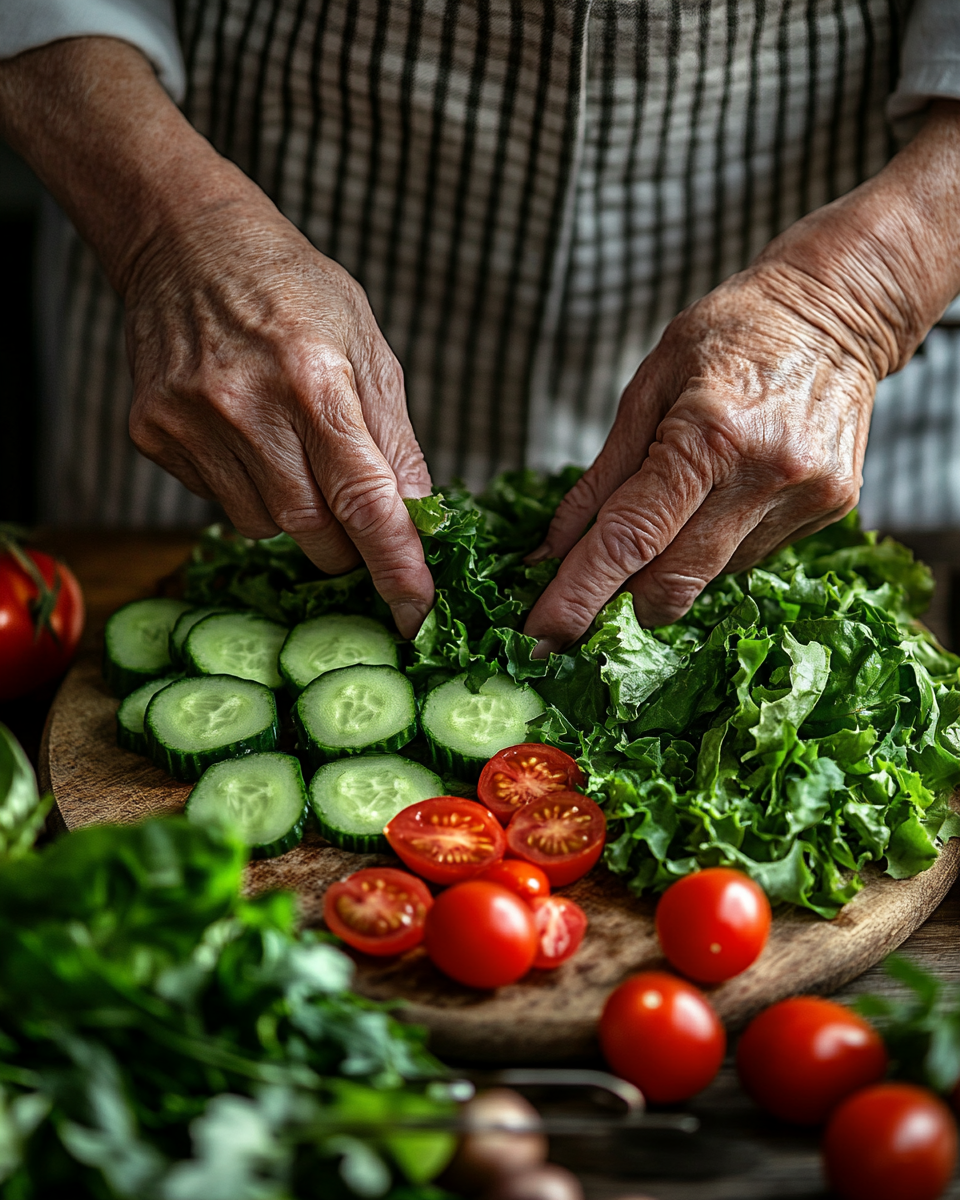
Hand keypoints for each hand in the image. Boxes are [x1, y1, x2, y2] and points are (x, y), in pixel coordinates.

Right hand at [0, 37, 433, 636]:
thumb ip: (394, 438)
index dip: (396, 564)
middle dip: (347, 543)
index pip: (364, 499)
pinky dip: (251, 492)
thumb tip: (419, 518)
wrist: (184, 241)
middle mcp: (246, 406)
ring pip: (264, 528)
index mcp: (315, 378)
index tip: (419, 611)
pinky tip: (249, 438)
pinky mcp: (152, 434)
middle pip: (312, 531)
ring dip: (297, 516)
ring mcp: (190, 423)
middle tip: (357, 515)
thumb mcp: (368, 346)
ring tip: (293, 449)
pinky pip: (219, 505)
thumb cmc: (292, 290)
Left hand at [525, 100, 959, 652]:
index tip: (539, 637)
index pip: (631, 538)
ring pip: (708, 578)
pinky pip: (746, 560)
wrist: (837, 310)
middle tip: (586, 590)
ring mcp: (805, 498)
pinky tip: (719, 500)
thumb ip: (602, 477)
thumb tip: (553, 550)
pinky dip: (711, 549)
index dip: (578, 596)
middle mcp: (765, 474)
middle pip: (672, 581)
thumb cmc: (730, 336)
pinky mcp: (831, 513)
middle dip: (619, 600)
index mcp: (709, 433)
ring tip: (675, 504)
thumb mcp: (647, 386)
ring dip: (668, 566)